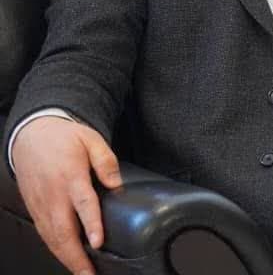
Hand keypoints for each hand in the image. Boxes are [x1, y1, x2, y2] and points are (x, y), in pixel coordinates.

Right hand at [12, 116, 121, 274]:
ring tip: (82, 272)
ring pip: (51, 237)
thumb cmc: (64, 138)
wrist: (31, 135)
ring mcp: (42, 203)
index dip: (91, 225)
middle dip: (76, 255)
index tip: (98, 242)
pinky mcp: (35, 208)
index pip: (83, 204)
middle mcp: (53, 194)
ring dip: (66, 257)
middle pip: (63, 230)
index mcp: (70, 176)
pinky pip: (44, 233)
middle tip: (89, 273)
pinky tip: (66, 258)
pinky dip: (55, 249)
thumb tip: (116, 184)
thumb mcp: (91, 139)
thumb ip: (106, 161)